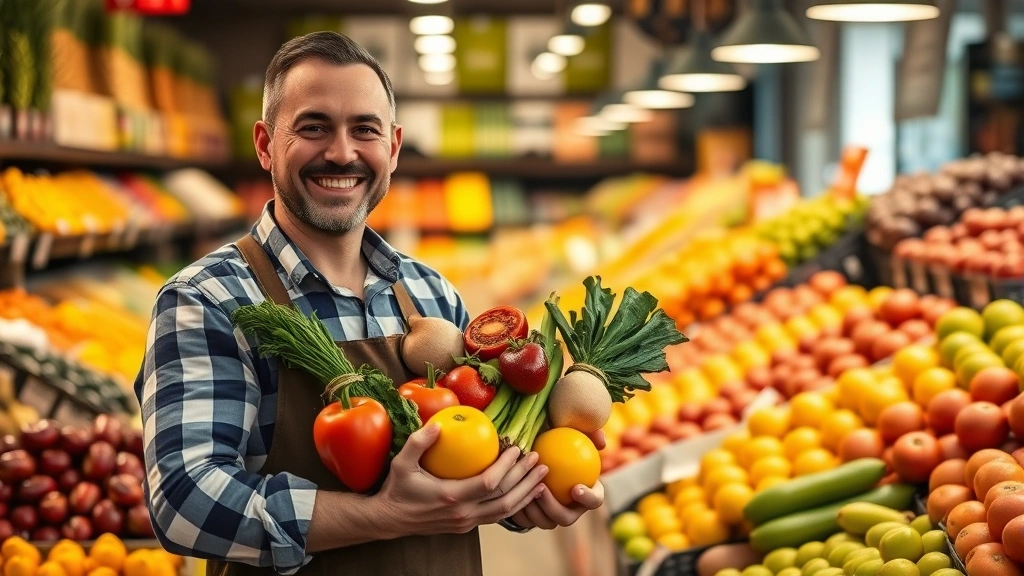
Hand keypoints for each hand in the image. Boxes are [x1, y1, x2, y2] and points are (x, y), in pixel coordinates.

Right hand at [373, 423, 547, 537]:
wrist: (390, 519)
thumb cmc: (397, 487)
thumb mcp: (401, 462)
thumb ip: (419, 442)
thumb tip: (438, 425)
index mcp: (450, 497)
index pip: (489, 483)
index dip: (507, 467)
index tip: (517, 449)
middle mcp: (462, 513)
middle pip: (504, 498)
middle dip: (525, 478)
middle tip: (538, 459)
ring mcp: (466, 522)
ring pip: (505, 511)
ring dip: (526, 493)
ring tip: (541, 476)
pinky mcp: (467, 526)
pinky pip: (497, 516)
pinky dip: (516, 505)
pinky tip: (527, 492)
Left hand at [507, 428, 605, 530]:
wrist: (538, 455)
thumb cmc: (561, 444)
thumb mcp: (573, 435)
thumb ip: (590, 435)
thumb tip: (602, 441)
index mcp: (588, 494)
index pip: (595, 501)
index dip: (588, 498)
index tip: (575, 488)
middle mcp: (572, 509)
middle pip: (566, 518)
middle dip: (553, 507)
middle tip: (542, 487)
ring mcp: (553, 516)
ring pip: (546, 522)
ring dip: (534, 511)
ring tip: (523, 490)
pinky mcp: (534, 518)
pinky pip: (527, 522)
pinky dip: (520, 511)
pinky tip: (510, 494)